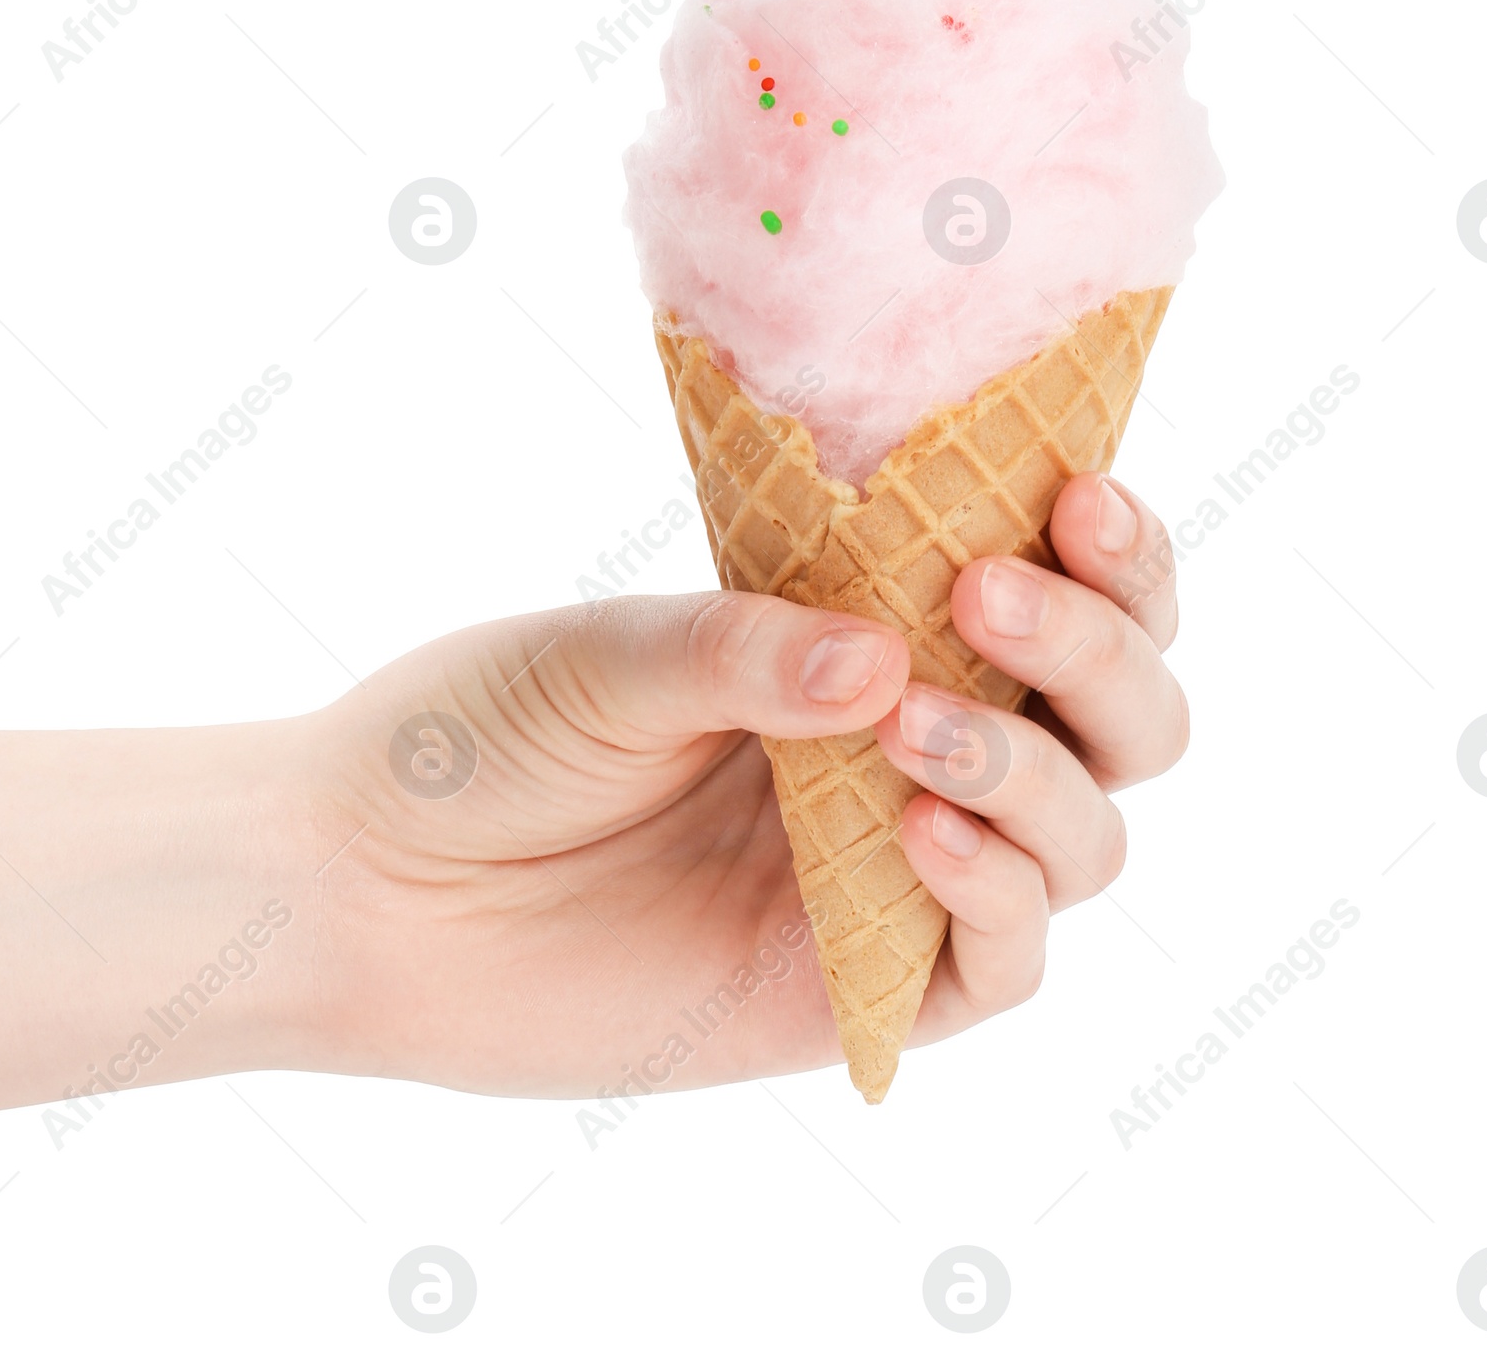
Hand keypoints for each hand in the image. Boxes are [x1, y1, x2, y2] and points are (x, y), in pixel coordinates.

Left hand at [310, 472, 1188, 1096]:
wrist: (366, 888)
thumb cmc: (481, 736)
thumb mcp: (608, 657)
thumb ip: (745, 649)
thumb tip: (888, 655)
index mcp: (862, 641)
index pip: (1053, 592)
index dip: (1111, 555)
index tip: (1078, 497)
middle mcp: (904, 753)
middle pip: (1120, 721)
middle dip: (1101, 654)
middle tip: (993, 601)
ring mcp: (893, 878)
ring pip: (1086, 839)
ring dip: (1041, 774)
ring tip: (913, 727)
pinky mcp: (856, 990)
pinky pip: (1000, 967)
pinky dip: (997, 896)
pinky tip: (914, 834)